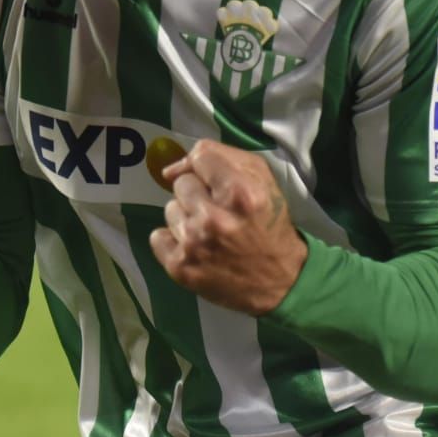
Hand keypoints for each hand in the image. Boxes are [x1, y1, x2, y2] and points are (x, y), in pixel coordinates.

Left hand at [149, 141, 306, 315]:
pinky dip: (173, 240)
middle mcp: (213, 218)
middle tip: (217, 210)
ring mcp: (193, 244)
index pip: (201, 157)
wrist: (279, 279)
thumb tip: (172, 168)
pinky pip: (157, 237)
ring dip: (187, 217)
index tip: (218, 183)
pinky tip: (195, 247)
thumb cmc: (269, 223)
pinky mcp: (179, 267)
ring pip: (170, 209)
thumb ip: (222, 157)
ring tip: (208, 230)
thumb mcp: (262, 179)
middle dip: (198, 193)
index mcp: (240, 193)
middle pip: (181, 183)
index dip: (209, 168)